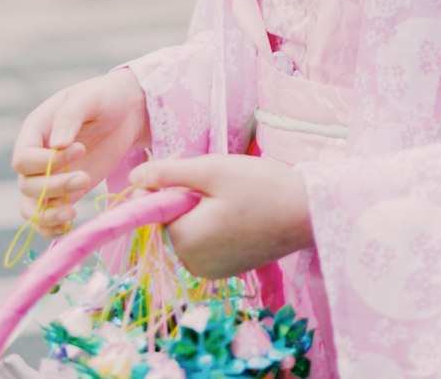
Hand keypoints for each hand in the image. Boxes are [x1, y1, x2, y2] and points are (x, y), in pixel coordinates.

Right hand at [12, 69, 149, 234]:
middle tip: (85, 178)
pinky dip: (51, 228)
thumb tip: (57, 144)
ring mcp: (50, 177)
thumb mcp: (90, 97)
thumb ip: (70, 116)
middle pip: (27, 186)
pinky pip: (45, 218)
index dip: (45, 163)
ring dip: (48, 215)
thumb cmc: (106, 97)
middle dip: (54, 187)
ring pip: (31, 207)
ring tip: (73, 214)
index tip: (80, 150)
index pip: (23, 159)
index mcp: (36, 130)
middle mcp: (37, 156)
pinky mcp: (65, 192)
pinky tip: (68, 228)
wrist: (128, 111)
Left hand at [129, 154, 311, 278]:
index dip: (169, 184)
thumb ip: (168, 173)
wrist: (307, 213)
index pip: (156, 209)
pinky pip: (205, 242)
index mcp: (185, 240)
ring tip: (231, 193)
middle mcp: (191, 264)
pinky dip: (213, 224)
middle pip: (171, 220)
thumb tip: (133, 178)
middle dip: (185, 197)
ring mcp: (210, 271)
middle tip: (216, 179)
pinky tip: (238, 210)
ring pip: (188, 229)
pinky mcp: (225, 270)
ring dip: (200, 209)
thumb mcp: (211, 169)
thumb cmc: (261, 186)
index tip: (193, 169)